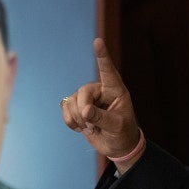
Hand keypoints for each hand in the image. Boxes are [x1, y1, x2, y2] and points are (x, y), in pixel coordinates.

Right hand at [61, 38, 141, 172]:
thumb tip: (84, 111)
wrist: (117, 146)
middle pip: (83, 91)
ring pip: (71, 101)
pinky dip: (69, 121)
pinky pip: (65, 108)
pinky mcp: (77, 107)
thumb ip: (101, 117)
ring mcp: (88, 99)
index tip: (98, 41)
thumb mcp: (116, 126)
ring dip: (77, 119)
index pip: (108, 70)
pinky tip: (81, 128)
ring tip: (90, 128)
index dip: (102, 56)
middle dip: (83, 110)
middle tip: (90, 125)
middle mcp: (101, 91)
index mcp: (115, 90)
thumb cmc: (123, 133)